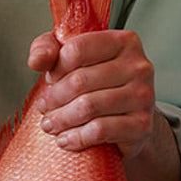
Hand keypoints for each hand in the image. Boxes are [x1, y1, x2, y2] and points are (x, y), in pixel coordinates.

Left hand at [27, 28, 162, 158]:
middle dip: (54, 98)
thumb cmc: (100, 84)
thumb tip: (37, 61)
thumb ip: (48, 49)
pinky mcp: (142, 125)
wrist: (129, 119)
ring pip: (88, 107)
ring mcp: (143, 96)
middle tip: (44, 108)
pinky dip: (76, 137)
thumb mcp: (72, 58)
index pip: (77, 49)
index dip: (56, 67)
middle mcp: (139, 66)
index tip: (50, 79)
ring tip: (50, 124)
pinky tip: (66, 139)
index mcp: (124, 41)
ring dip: (61, 119)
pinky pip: (100, 130)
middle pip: (80, 80)